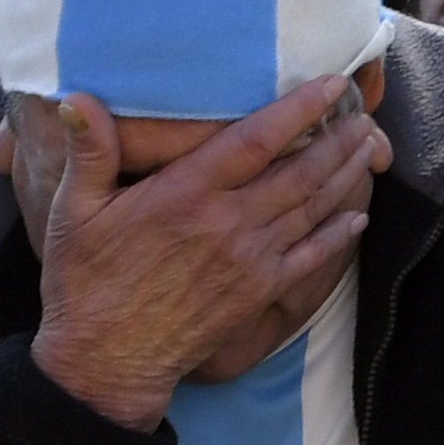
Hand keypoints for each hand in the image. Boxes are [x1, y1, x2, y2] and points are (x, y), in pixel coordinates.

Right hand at [26, 81, 390, 430]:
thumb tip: (78, 98)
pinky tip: (358, 216)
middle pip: (300, 171)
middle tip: (364, 115)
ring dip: (345, 176)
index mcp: (186, 194)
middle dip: (337, 140)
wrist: (108, 360)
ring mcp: (251, 259)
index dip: (299, 108)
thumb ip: (90, 153)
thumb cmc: (85, 283)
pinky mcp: (261, 292)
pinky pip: (313, 257)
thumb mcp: (75, 213)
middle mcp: (228, 222)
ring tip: (368, 148)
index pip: (256, 139)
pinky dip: (339, 234)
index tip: (331, 83)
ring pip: (313, 207)